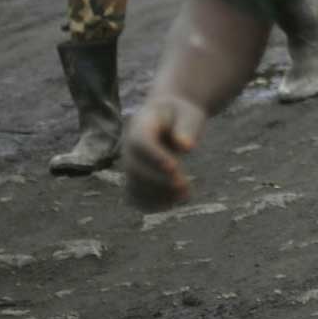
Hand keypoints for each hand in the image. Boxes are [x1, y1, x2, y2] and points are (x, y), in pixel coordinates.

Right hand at [122, 95, 205, 211]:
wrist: (168, 118)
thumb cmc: (180, 115)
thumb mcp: (187, 114)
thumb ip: (186, 127)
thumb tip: (186, 147)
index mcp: (141, 127)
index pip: (141, 143)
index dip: (155, 156)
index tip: (175, 167)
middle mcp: (130, 149)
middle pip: (136, 169)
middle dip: (160, 180)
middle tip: (185, 185)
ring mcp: (131, 166)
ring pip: (134, 187)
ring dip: (158, 196)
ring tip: (186, 195)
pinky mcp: (136, 180)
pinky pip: (135, 198)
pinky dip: (152, 204)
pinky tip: (175, 201)